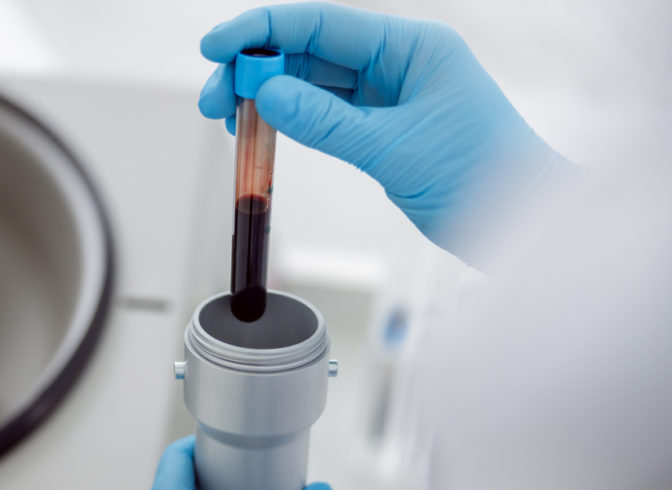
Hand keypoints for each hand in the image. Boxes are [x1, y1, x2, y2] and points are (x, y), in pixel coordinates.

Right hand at [198, 2, 566, 259]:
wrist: (518, 222)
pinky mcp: (379, 129)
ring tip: (228, 120)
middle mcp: (396, 63)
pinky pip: (322, 115)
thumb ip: (326, 121)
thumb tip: (267, 96)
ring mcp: (386, 96)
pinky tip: (261, 129)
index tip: (216, 46)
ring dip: (266, 98)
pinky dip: (289, 122)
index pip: (321, 23)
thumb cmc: (482, 177)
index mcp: (410, 47)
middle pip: (307, 51)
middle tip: (213, 100)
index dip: (262, 30)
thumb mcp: (394, 148)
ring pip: (310, 84)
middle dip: (255, 69)